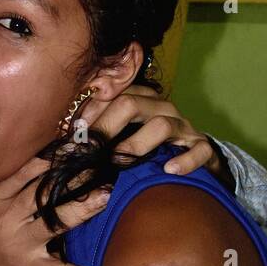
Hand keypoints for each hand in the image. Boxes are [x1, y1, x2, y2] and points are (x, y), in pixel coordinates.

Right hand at [0, 157, 109, 265]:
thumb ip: (7, 182)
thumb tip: (42, 157)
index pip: (24, 176)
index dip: (49, 161)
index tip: (73, 149)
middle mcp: (8, 221)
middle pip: (44, 196)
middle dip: (73, 180)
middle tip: (97, 167)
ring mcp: (21, 245)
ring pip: (54, 225)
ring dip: (81, 211)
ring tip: (104, 196)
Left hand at [78, 88, 222, 178]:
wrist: (194, 161)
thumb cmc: (148, 151)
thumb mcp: (122, 139)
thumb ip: (99, 136)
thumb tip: (63, 145)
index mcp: (141, 101)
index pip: (113, 94)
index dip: (91, 112)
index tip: (73, 133)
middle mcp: (162, 109)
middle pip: (133, 103)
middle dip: (106, 125)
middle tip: (88, 149)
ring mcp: (184, 127)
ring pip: (163, 124)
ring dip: (138, 143)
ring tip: (120, 160)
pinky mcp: (203, 148)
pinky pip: (199, 149)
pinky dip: (185, 160)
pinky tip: (169, 170)